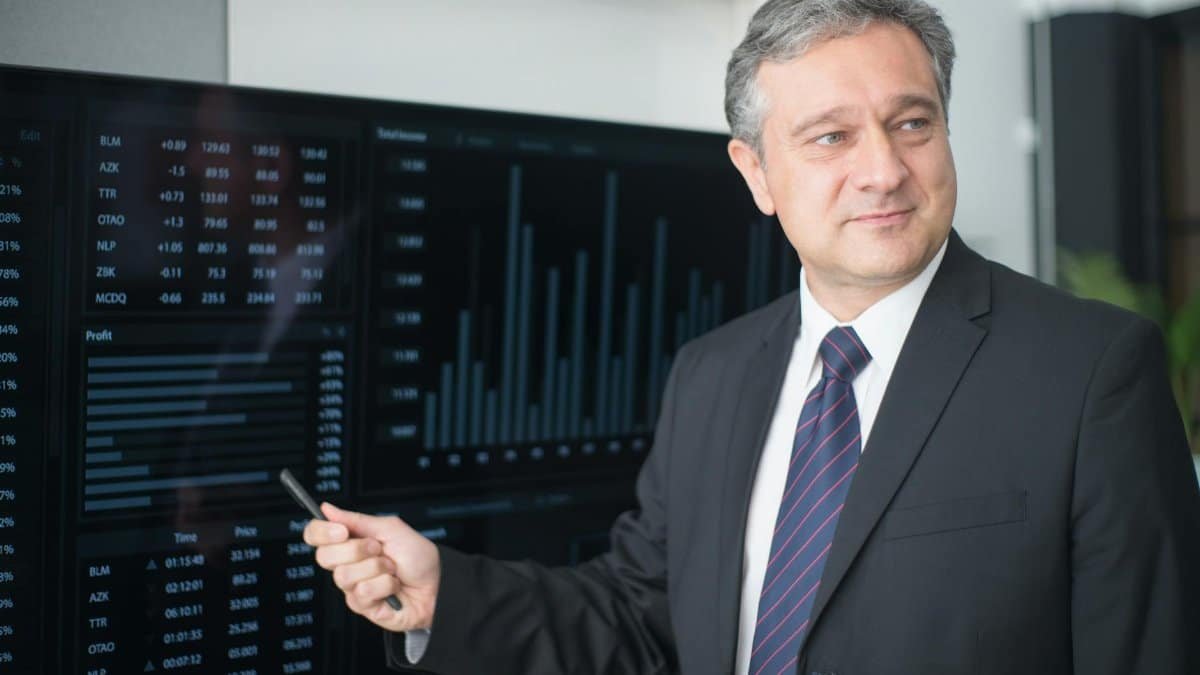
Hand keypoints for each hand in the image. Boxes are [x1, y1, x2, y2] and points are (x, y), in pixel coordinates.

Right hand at [303, 503, 439, 631]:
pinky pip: (363, 593)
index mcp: (350, 542)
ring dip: (376, 568)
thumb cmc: (417, 557)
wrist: (438, 584)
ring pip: (344, 576)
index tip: (342, 532)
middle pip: (324, 557)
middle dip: (357, 550)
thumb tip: (326, 509)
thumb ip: (356, 520)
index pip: (315, 535)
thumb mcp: (390, 529)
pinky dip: (385, 585)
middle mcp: (347, 564)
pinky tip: (393, 586)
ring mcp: (352, 587)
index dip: (321, 532)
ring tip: (391, 569)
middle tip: (378, 549)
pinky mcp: (362, 606)